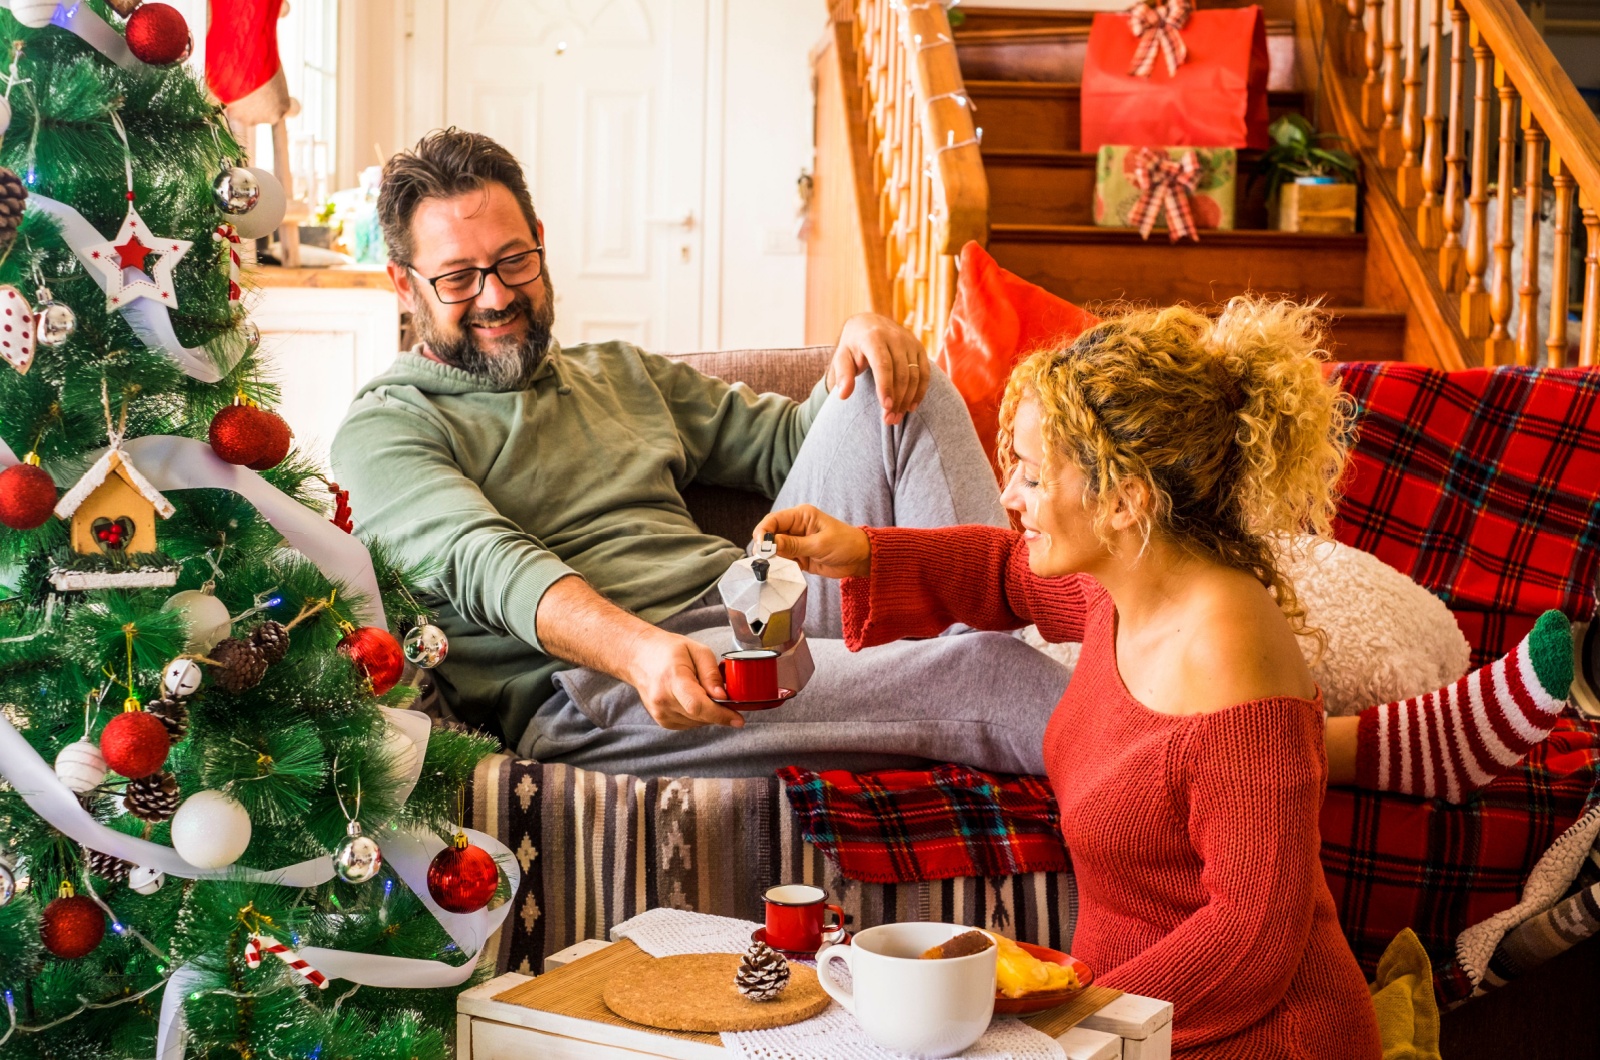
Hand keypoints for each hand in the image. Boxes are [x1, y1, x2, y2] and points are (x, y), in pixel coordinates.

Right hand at [624, 629, 744, 729]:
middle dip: (719, 710)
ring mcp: (660, 713)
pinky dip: (698, 715)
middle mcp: (663, 700)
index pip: (698, 705)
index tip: (738, 719)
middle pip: (701, 716)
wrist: (639, 657)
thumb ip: (711, 674)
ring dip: (708, 712)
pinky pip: (690, 724)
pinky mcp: (662, 720)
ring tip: (700, 690)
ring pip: (698, 722)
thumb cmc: (667, 650)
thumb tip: (724, 696)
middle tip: (724, 695)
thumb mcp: (696, 650)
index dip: (721, 715)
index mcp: (673, 679)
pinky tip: (693, 698)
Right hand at [755, 505, 871, 579]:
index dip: (763, 532)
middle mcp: (796, 527)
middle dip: (765, 546)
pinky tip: (784, 570)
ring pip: (775, 549)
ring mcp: (796, 542)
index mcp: (801, 516)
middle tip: (763, 559)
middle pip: (770, 534)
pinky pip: (784, 560)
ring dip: (773, 558)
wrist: (860, 559)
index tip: (760, 546)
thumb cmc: (845, 544)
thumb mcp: (819, 544)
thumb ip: (793, 545)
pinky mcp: (799, 556)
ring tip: (774, 566)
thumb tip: (769, 544)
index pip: (773, 520)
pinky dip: (781, 566)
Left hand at [825, 313, 931, 425]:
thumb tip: (843, 395)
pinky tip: (911, 407)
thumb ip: (843, 374)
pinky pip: (924, 372)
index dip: (886, 386)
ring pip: (914, 375)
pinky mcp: (919, 347)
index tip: (886, 407)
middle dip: (897, 399)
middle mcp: (894, 337)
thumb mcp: (842, 356)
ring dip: (908, 399)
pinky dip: (920, 391)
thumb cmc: (853, 346)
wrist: (870, 324)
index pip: (883, 364)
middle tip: (889, 420)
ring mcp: (909, 342)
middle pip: (901, 373)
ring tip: (897, 417)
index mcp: (873, 337)